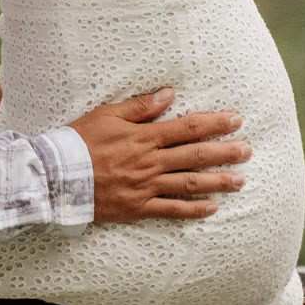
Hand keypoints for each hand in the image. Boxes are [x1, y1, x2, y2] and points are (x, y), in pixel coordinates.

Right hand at [71, 88, 248, 222]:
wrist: (56, 176)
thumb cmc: (79, 141)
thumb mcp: (107, 114)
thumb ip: (141, 106)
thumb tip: (169, 93)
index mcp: (144, 137)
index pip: (188, 127)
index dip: (215, 124)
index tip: (236, 120)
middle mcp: (150, 162)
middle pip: (195, 155)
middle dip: (225, 152)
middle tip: (248, 150)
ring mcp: (146, 187)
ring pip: (189, 184)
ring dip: (217, 181)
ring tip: (240, 180)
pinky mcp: (138, 208)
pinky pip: (171, 210)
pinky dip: (193, 210)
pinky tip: (212, 208)